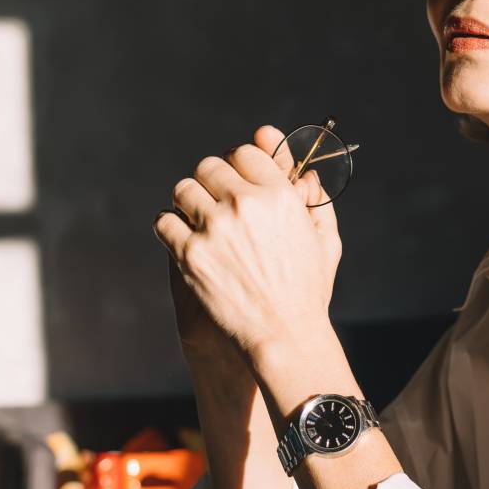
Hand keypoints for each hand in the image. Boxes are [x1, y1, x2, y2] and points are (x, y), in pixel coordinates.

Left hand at [154, 125, 341, 355]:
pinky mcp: (188, 254)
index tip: (235, 180)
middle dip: (210, 181)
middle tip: (212, 200)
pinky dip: (169, 227)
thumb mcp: (325, 241)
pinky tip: (180, 237)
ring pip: (183, 189)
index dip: (238, 165)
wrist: (284, 335)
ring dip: (187, 201)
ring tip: (196, 219)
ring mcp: (213, 228)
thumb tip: (306, 173)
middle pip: (209, 166)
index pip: (245, 152)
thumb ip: (316, 200)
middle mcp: (244, 204)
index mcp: (278, 195)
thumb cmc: (308, 291)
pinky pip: (164, 221)